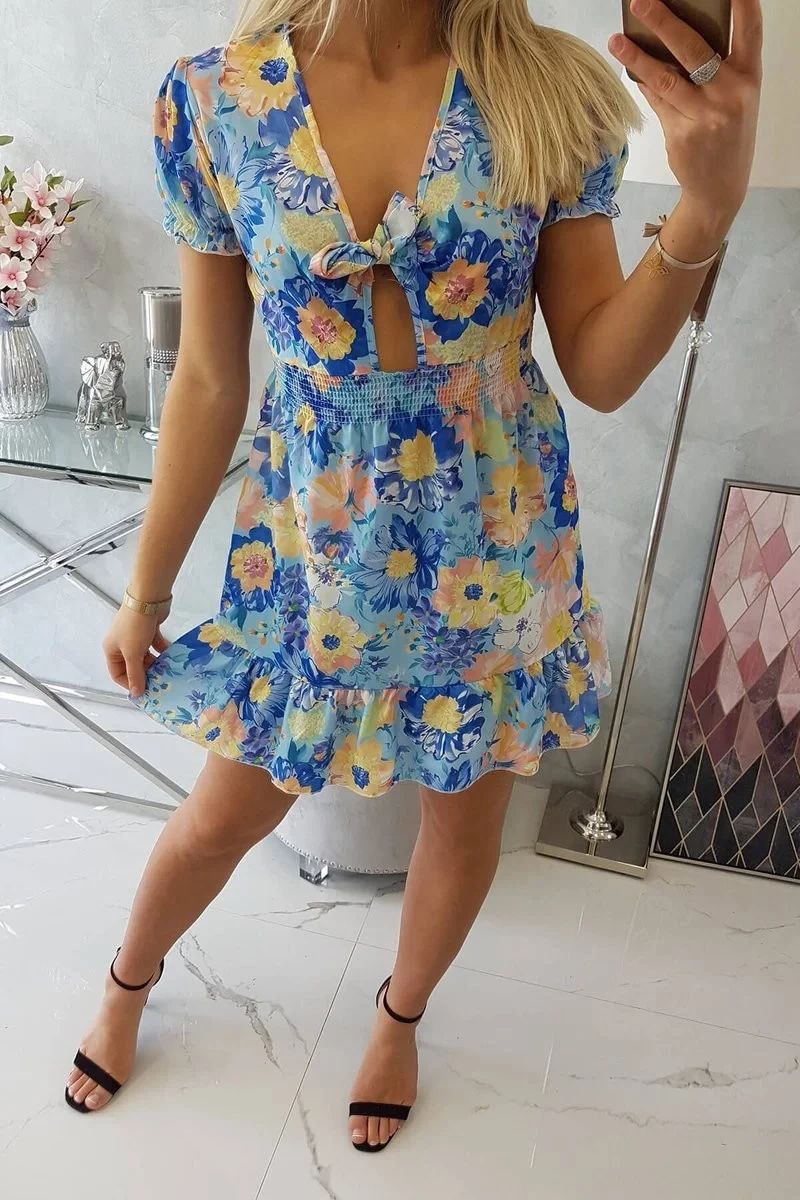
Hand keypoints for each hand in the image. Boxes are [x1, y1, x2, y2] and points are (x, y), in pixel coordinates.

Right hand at [103, 606, 169, 697]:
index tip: (145, 690)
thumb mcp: (133, 653)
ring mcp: (135, 636)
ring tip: (167, 671)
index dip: (130, 683)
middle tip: (159, 682)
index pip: (117, 673)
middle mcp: (121, 644)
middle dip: (145, 673)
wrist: (148, 599)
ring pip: (145, 656)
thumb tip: (136, 693)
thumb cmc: (135, 626)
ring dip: (155, 663)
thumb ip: (135, 674)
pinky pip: (155, 645)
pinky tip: (171, 656)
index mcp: (112, 650)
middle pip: (133, 665)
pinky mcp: (148, 629)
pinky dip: (162, 651)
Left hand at [610, 0, 761, 227]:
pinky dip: (644, 85)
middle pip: (693, 49)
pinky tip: (631, 71)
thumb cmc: (728, 136)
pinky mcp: (680, 134)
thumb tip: (675, 37)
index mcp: (749, 79)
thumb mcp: (736, 99)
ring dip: (637, 57)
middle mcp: (730, 95)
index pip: (750, 32)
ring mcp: (704, 116)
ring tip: (616, 41)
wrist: (720, 189)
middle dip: (664, 22)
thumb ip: (718, 71)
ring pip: (665, 78)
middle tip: (640, 2)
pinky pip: (656, 102)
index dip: (743, 6)